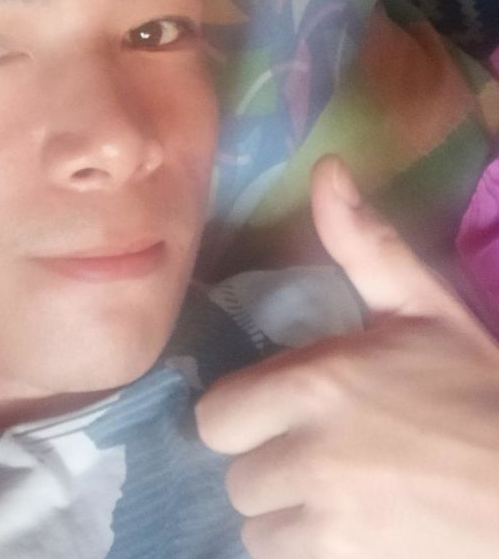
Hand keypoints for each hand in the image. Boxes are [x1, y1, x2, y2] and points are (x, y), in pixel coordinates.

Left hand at [196, 155, 498, 557]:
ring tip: (333, 496)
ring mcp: (329, 523)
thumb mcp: (423, 307)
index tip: (275, 412)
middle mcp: (308, 455)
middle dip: (264, 464)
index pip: (215, 415)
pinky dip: (310, 551)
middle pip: (234, 475)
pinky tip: (350, 531)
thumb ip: (363, 242)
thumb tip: (325, 167)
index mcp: (316, 384)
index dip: (242, 414)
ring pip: (257, 528)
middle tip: (311, 454)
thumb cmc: (476, 390)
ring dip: (284, 515)